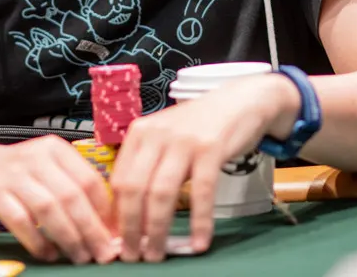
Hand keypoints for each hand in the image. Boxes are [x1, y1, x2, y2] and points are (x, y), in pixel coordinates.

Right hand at [0, 136, 118, 264]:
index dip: (106, 211)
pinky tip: (49, 255)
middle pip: (72, 196)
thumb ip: (73, 189)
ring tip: (80, 258)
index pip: (90, 179)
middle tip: (104, 254)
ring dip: (69, 237)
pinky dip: (38, 241)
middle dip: (92, 229)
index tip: (116, 235)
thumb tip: (107, 226)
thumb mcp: (46, 169)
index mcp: (56, 149)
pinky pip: (21, 221)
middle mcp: (37, 157)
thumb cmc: (16, 173)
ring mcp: (14, 175)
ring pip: (49, 209)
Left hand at [110, 73, 300, 261]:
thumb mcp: (165, 138)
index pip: (118, 180)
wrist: (239, 101)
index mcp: (139, 133)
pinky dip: (199, 222)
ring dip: (157, 230)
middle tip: (132, 255)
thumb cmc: (199, 126)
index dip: (116, 215)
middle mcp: (156, 135)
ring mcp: (183, 141)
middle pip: (134, 189)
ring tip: (157, 254)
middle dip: (130, 228)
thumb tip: (131, 214)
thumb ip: (149, 166)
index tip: (117, 240)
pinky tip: (199, 242)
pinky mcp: (211, 149)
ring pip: (161, 193)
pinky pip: (201, 192)